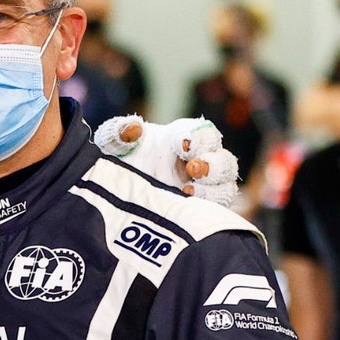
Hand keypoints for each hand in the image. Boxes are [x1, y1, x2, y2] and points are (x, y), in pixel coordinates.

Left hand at [92, 114, 239, 205]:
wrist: (115, 194)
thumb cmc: (122, 160)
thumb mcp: (113, 144)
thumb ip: (119, 132)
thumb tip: (132, 129)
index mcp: (184, 139)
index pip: (204, 133)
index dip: (198, 137)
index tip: (182, 145)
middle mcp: (201, 161)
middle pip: (223, 160)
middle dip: (213, 164)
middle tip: (193, 168)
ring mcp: (204, 188)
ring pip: (226, 185)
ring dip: (213, 188)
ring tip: (189, 191)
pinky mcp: (202, 210)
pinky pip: (217, 210)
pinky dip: (208, 208)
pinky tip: (188, 206)